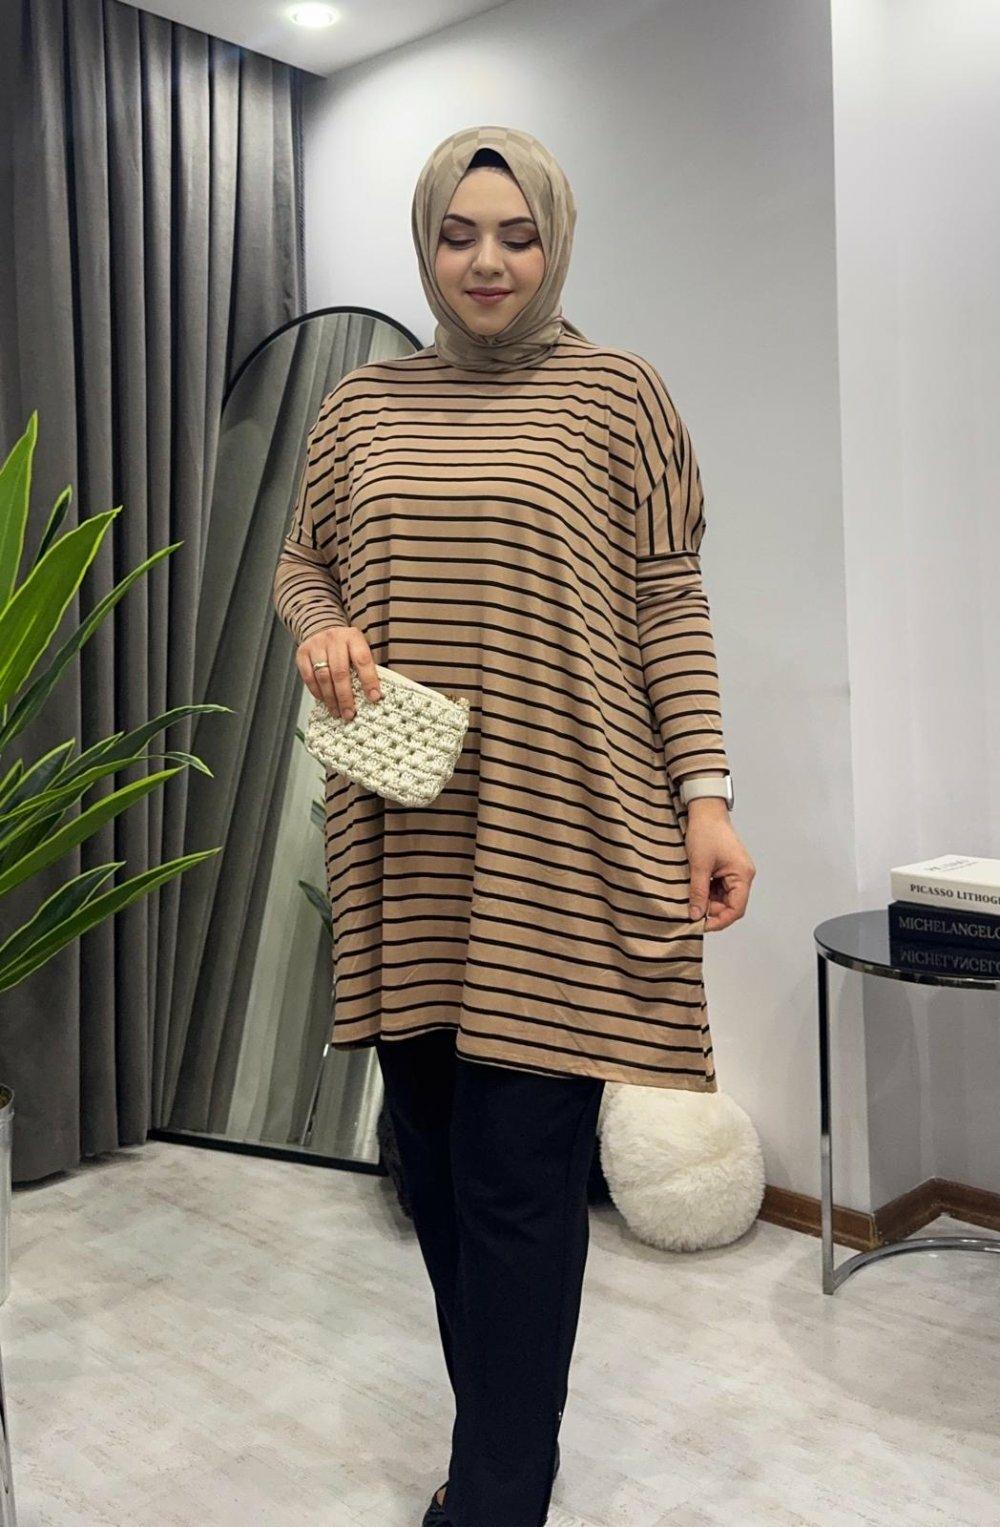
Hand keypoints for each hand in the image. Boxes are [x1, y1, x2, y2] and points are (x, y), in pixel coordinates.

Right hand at [296, 625, 381, 719]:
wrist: (320, 628)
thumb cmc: (344, 645)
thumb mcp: (358, 647)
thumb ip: (364, 667)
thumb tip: (373, 695)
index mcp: (353, 637)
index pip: (362, 660)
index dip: (369, 680)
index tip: (373, 698)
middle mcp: (334, 639)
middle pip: (340, 672)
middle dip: (345, 696)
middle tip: (349, 713)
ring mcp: (316, 645)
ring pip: (323, 676)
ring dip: (330, 698)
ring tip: (337, 712)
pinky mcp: (302, 653)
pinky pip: (309, 677)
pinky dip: (316, 691)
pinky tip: (324, 700)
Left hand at [684, 800, 754, 931]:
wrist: (705, 811)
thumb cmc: (706, 833)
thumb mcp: (699, 865)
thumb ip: (699, 892)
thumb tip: (696, 915)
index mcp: (742, 875)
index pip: (736, 909)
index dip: (719, 920)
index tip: (701, 926)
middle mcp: (742, 876)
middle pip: (730, 905)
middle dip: (711, 911)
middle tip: (692, 911)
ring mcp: (735, 872)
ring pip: (723, 898)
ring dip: (708, 902)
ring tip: (691, 898)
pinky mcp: (726, 869)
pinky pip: (718, 888)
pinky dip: (707, 892)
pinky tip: (695, 890)